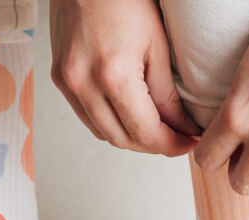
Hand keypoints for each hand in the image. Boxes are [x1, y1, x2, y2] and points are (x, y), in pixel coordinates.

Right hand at [49, 0, 200, 156]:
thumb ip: (168, 95)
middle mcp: (84, 83)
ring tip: (155, 128)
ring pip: (104, 134)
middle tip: (176, 138)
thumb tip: (181, 129)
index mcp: (113, 75)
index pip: (146, 133)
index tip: (188, 143)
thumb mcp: (157, 45)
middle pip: (123, 140)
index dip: (171, 145)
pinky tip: (129, 115)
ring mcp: (68, 82)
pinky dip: (110, 124)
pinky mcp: (60, 78)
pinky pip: (88, 118)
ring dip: (131, 138)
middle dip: (153, 145)